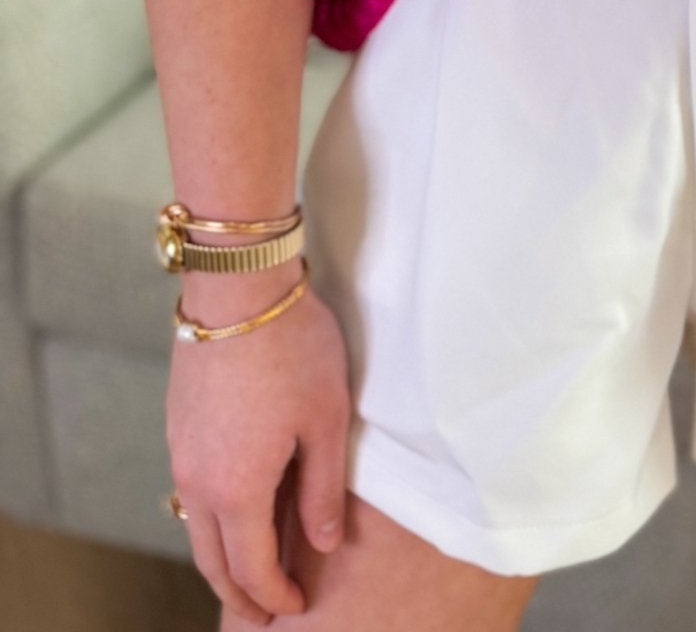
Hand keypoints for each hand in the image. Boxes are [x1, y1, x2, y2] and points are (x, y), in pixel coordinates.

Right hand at [167, 261, 351, 623]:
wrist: (238, 287)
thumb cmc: (293, 348)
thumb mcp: (326, 421)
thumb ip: (322, 489)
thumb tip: (323, 542)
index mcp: (236, 490)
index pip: (252, 567)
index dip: (274, 595)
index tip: (295, 609)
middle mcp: (197, 481)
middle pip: (213, 560)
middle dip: (239, 593)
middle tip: (263, 614)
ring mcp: (180, 452)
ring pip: (196, 527)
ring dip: (220, 559)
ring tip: (248, 573)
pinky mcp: (177, 424)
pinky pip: (190, 492)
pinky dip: (210, 519)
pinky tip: (233, 511)